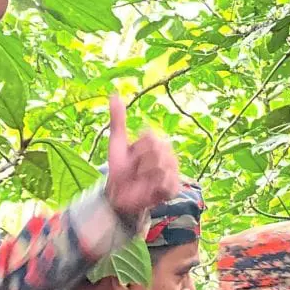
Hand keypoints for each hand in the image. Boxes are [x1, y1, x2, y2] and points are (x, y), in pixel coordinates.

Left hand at [105, 95, 179, 220]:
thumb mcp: (117, 143)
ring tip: (141, 181)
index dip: (138, 149)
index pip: (151, 138)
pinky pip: (166, 183)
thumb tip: (114, 95)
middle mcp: (168, 154)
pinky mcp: (174, 188)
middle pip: (158, 151)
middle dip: (141, 163)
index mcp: (156, 141)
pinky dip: (154, 188)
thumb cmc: (119, 168)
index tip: (131, 157)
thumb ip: (118, 120)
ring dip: (145, 177)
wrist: (119, 194)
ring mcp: (173, 171)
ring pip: (161, 168)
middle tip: (135, 171)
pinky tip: (149, 190)